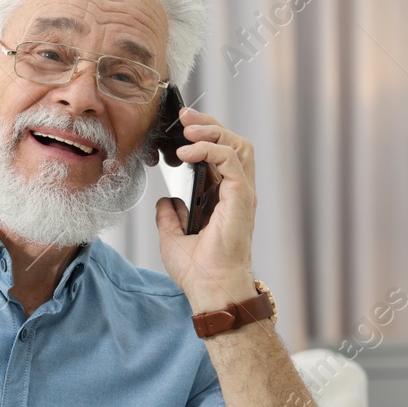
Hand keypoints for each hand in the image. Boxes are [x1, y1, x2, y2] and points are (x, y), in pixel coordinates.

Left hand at [153, 108, 258, 311]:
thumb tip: (166, 200)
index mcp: (224, 199)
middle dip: (208, 123)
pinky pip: (230, 159)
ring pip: (237, 145)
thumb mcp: (172, 237)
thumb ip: (170, 216)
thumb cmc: (198, 271)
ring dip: (212, 130)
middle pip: (232, 143)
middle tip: (183, 117)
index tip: (179, 128)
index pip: (220, 155)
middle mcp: (236, 192)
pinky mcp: (241, 197)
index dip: (202, 137)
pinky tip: (188, 151)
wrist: (210, 289)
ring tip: (188, 128)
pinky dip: (210, 148)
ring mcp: (241, 193)